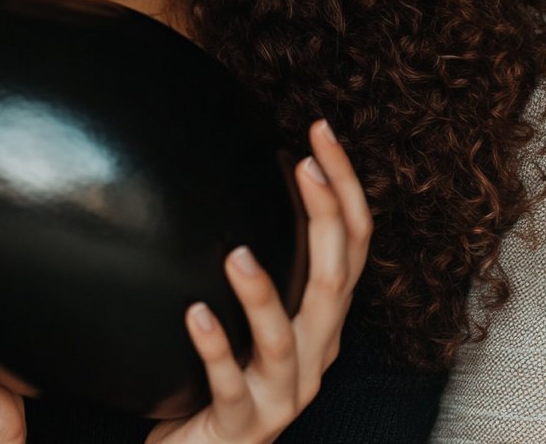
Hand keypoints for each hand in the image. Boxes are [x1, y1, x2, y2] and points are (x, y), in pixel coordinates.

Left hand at [145, 119, 370, 443]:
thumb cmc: (227, 373)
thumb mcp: (253, 313)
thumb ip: (262, 260)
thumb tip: (239, 178)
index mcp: (321, 319)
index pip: (350, 244)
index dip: (344, 187)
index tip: (320, 131)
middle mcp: (315, 352)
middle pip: (334, 279)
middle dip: (326, 217)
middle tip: (305, 163)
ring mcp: (282, 392)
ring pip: (285, 340)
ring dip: (264, 296)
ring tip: (236, 254)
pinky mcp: (244, 423)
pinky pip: (230, 385)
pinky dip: (215, 348)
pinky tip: (195, 314)